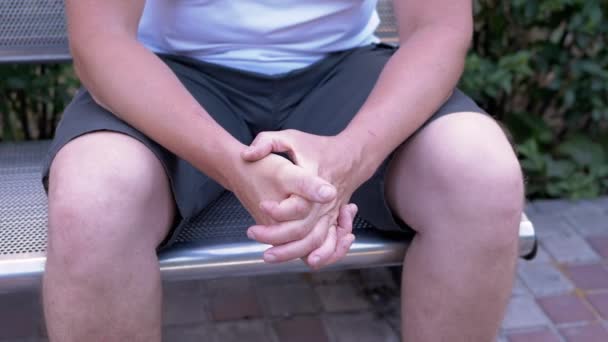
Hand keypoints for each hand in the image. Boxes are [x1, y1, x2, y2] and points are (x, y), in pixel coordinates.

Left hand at [242, 130, 372, 267]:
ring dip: (293, 253)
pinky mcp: (335, 220)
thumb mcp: (291, 138)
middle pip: (302, 230)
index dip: (278, 210)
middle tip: (252, 232)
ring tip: (268, 255)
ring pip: (315, 242)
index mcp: (314, 181)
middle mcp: (325, 202)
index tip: (262, 204)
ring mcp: (331, 213)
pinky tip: (305, 261)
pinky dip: (322, 256)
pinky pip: (330, 244)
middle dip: (276, 237)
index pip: (298, 204)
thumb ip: (267, 142)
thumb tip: (247, 154)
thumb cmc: (317, 148)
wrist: (350, 155)